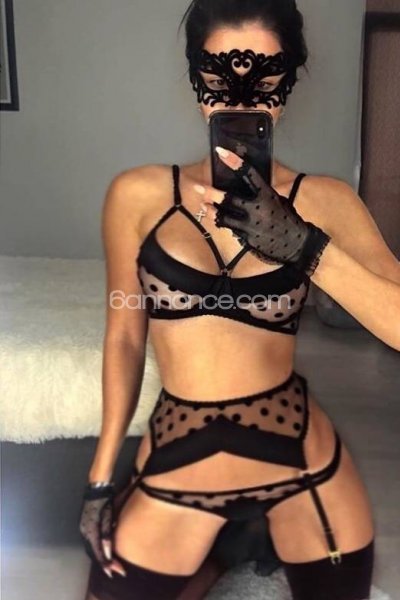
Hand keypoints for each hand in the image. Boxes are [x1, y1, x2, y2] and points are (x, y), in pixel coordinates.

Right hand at [79, 483, 126, 577]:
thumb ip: (107, 534)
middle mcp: (84, 532)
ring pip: (91, 549)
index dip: (105, 563)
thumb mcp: (108, 516)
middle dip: (104, 563)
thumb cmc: (105, 501)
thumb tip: (107, 553)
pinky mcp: (85, 526)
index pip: (97, 552)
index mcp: (89, 531)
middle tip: (115, 571)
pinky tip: (103, 552)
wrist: (97, 488)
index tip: (114, 572)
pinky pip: (90, 543)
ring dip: (100, 558)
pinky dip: (97, 550)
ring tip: (110, 565)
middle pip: (93, 553)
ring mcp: (83, 529)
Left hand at [195, 146, 330, 276]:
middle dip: (211, 193)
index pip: (248, 173)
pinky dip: (222, 222)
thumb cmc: (287, 218)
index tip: (220, 151)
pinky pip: (230, 229)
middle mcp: (257, 209)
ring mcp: (250, 226)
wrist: (296, 244)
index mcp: (267, 195)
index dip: (233, 161)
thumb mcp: (277, 200)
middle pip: (228, 199)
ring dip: (212, 210)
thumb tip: (242, 183)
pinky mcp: (247, 239)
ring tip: (205, 205)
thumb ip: (260, 193)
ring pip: (224, 216)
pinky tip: (216, 218)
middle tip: (198, 187)